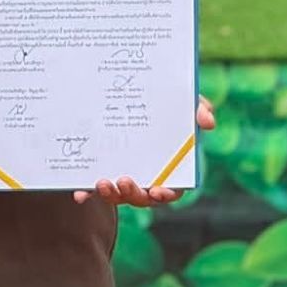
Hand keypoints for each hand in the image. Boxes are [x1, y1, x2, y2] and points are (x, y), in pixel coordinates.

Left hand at [74, 97, 215, 206]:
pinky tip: (79, 194)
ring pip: (119, 195)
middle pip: (143, 197)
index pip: (173, 189)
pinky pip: (96, 188)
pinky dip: (88, 193)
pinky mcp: (104, 171)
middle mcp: (147, 177)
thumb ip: (198, 108)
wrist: (127, 89)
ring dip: (111, 195)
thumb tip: (208, 121)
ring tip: (102, 182)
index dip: (167, 194)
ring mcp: (125, 177)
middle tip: (125, 181)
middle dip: (134, 194)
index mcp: (170, 168)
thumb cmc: (166, 101)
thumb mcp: (183, 101)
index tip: (159, 191)